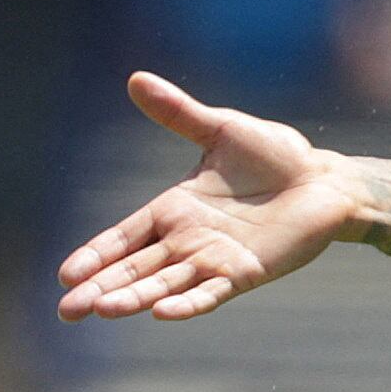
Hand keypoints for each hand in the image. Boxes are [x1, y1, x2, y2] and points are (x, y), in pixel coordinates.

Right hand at [57, 72, 358, 321]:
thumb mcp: (220, 130)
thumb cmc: (274, 155)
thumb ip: (178, 111)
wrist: (325, 179)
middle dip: (102, 288)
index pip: (123, 238)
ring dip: (136, 298)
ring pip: (166, 284)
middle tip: (68, 311)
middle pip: (135, 269)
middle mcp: (187, 241)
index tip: (65, 276)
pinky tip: (163, 313)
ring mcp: (215, 259)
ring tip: (104, 310)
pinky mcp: (246, 272)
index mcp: (174, 210)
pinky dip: (188, 303)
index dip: (96, 256)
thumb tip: (136, 78)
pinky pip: (212, 292)